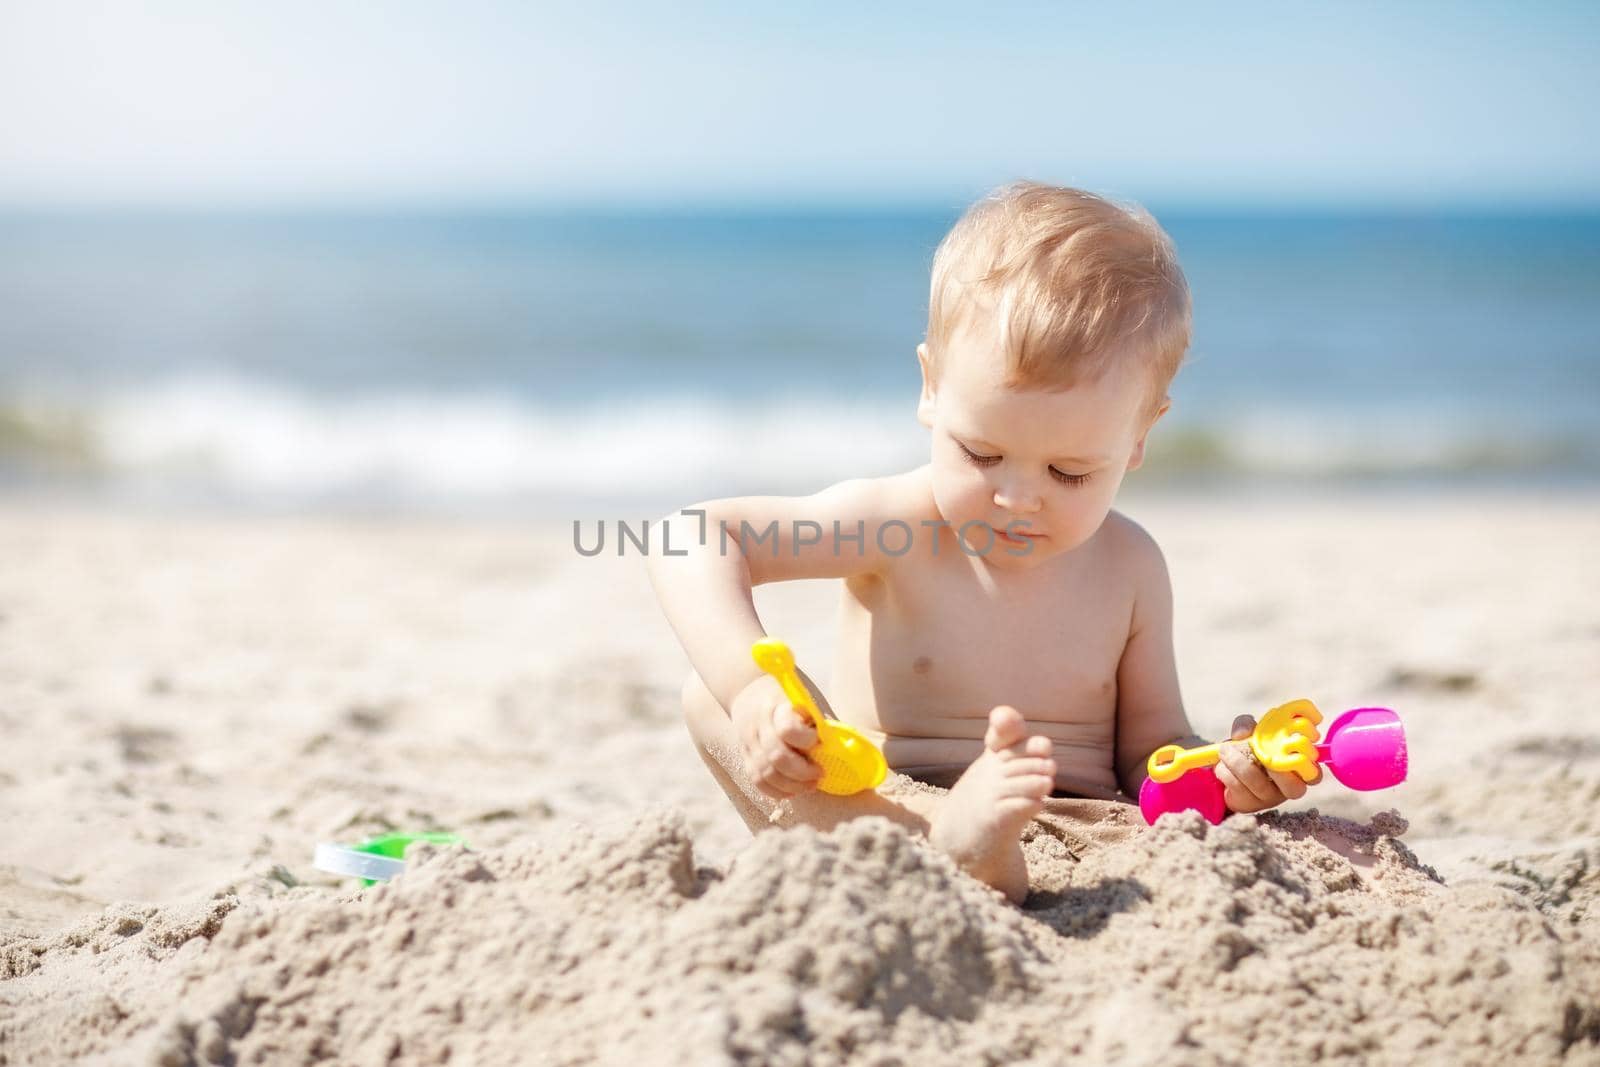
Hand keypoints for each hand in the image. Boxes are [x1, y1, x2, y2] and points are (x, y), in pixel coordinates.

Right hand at [729, 674, 822, 798]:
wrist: (749, 692)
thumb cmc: (786, 700)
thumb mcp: (801, 701)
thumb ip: (816, 721)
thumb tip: (840, 746)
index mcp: (777, 708)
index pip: (787, 729)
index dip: (806, 740)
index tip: (819, 742)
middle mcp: (759, 726)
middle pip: (778, 757)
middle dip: (802, 772)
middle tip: (820, 773)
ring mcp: (749, 744)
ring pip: (766, 774)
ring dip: (792, 785)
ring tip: (810, 785)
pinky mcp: (745, 757)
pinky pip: (758, 782)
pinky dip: (777, 791)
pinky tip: (793, 790)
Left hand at [1216, 714, 1309, 813]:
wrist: (1227, 771)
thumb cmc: (1248, 749)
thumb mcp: (1249, 733)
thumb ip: (1247, 725)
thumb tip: (1243, 733)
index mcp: (1298, 769)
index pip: (1315, 775)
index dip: (1306, 767)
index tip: (1288, 751)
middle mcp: (1290, 788)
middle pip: (1294, 789)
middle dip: (1273, 768)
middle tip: (1255, 750)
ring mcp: (1271, 799)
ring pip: (1258, 784)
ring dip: (1237, 762)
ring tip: (1225, 750)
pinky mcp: (1250, 805)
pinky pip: (1238, 788)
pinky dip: (1225, 771)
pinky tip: (1222, 765)